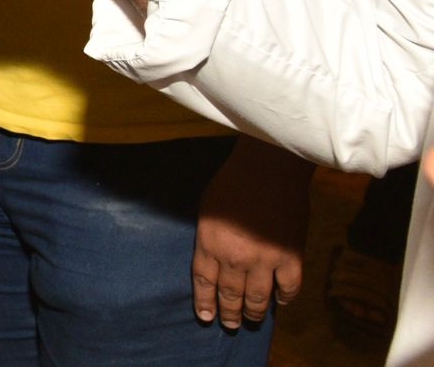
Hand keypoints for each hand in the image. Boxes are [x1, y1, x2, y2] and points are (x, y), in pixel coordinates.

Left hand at [192, 140, 308, 328]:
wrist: (269, 169)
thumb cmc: (233, 182)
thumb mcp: (207, 207)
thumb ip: (209, 236)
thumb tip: (211, 257)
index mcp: (210, 243)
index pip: (204, 282)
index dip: (205, 302)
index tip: (207, 317)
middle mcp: (234, 258)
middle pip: (230, 294)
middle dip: (229, 313)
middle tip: (231, 324)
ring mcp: (264, 260)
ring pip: (258, 298)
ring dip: (254, 313)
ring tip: (252, 320)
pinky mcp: (291, 257)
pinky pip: (289, 288)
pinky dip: (285, 298)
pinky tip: (281, 302)